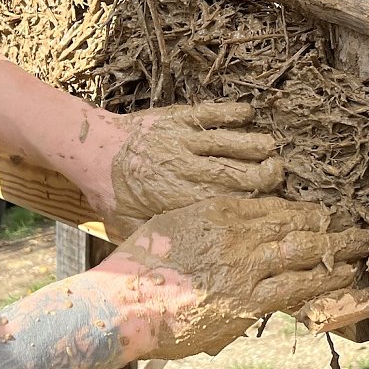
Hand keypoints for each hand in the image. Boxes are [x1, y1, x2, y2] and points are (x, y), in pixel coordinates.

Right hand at [93, 197, 368, 359]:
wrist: (123, 303)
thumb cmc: (136, 268)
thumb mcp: (167, 227)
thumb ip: (200, 222)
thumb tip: (223, 228)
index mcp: (213, 210)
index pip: (268, 205)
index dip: (298, 208)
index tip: (317, 211)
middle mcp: (234, 232)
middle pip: (291, 221)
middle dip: (326, 223)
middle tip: (351, 223)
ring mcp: (243, 265)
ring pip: (302, 249)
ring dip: (336, 246)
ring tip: (360, 243)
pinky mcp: (247, 299)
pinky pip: (298, 285)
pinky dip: (325, 277)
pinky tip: (344, 273)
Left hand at [97, 103, 283, 237]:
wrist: (89, 151)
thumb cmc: (111, 193)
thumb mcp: (131, 227)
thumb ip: (163, 238)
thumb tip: (190, 256)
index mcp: (177, 199)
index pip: (226, 204)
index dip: (253, 204)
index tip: (271, 206)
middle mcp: (184, 169)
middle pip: (236, 172)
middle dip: (264, 174)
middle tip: (279, 174)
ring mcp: (181, 140)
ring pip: (228, 142)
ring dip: (254, 144)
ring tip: (271, 150)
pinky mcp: (177, 117)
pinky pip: (211, 113)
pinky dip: (232, 112)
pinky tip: (249, 114)